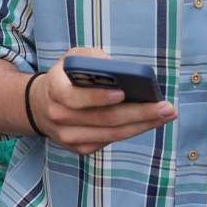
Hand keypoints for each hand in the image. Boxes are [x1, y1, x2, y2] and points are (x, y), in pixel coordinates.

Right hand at [32, 49, 175, 155]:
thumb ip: (92, 58)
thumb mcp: (72, 58)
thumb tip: (117, 68)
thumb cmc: (65, 78)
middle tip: (165, 107)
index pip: (74, 97)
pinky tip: (150, 122)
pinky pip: (110, 141)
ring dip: (142, 125)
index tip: (123, 92)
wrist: (40, 107)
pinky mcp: (80, 148)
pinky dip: (132, 132)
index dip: (98, 97)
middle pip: (103, 119)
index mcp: (54, 90)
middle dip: (138, 113)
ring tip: (166, 115)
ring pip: (111, 134)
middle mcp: (59, 117)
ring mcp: (68, 137)